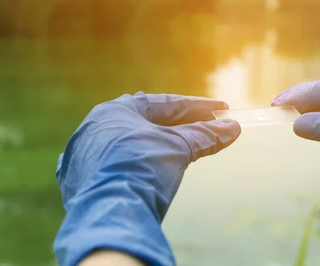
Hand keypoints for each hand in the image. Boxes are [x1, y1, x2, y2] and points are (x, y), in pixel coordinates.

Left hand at [54, 93, 239, 265]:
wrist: (110, 215)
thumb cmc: (141, 169)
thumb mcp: (178, 148)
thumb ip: (205, 135)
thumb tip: (232, 128)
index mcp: (115, 111)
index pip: (164, 103)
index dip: (198, 106)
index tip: (222, 109)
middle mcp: (96, 128)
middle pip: (150, 122)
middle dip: (183, 124)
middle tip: (211, 125)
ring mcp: (88, 156)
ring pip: (136, 143)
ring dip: (164, 144)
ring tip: (191, 147)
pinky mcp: (87, 181)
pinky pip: (123, 164)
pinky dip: (146, 162)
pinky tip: (162, 167)